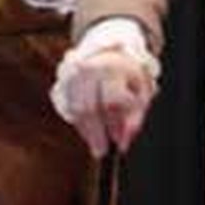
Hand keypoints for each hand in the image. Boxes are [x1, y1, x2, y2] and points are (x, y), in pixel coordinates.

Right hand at [51, 29, 158, 155]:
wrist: (108, 53)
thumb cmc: (129, 75)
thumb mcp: (142, 92)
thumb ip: (135, 117)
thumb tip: (124, 141)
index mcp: (111, 69)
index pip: (111, 102)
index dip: (116, 126)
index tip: (120, 143)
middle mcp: (88, 70)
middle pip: (88, 108)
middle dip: (96, 134)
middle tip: (102, 151)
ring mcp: (71, 76)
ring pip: (75, 110)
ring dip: (86, 131)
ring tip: (96, 144)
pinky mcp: (62, 83)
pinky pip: (68, 108)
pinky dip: (79, 124)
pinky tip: (89, 131)